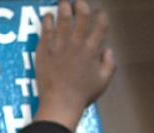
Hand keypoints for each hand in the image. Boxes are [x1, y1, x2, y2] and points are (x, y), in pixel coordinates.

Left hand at [33, 0, 115, 132]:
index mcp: (92, 51)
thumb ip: (109, 64)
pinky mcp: (45, 49)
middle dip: (81, 5)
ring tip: (64, 2)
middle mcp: (77, 44)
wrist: (61, 102)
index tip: (99, 12)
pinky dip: (48, 19)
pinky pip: (46, 28)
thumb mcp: (103, 82)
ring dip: (64, 6)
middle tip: (79, 2)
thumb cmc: (82, 95)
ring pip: (63, 18)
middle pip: (81, 16)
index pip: (100, 25)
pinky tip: (49, 15)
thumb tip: (108, 51)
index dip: (101, 15)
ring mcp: (60, 45)